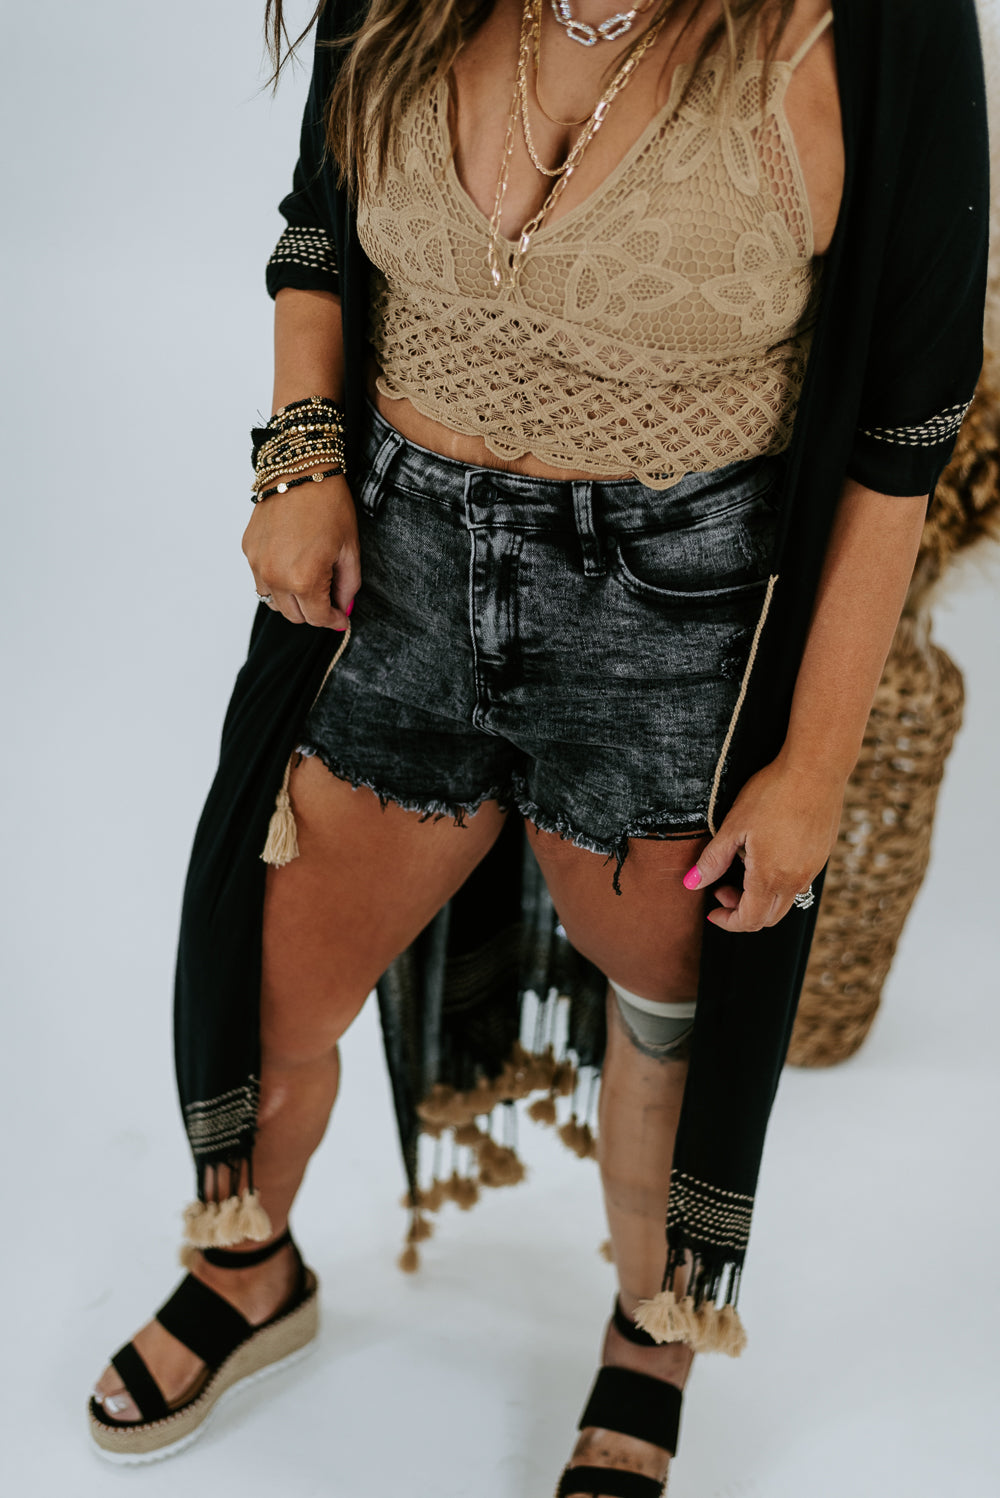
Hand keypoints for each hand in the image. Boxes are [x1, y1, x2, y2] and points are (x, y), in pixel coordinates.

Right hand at [242, 472, 359, 628]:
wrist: (299, 470)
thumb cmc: (329, 506)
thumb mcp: (350, 550)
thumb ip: (348, 587)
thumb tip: (342, 608)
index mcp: (304, 580)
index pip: (318, 619)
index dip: (334, 621)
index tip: (341, 618)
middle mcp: (275, 577)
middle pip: (295, 616)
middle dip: (314, 612)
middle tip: (329, 596)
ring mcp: (257, 564)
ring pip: (274, 602)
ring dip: (292, 599)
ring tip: (308, 579)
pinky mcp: (248, 550)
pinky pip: (261, 579)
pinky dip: (276, 580)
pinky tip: (291, 562)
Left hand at [685, 754, 844, 931]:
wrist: (816, 768)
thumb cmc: (772, 793)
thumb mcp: (734, 826)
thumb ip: (712, 860)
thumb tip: (691, 884)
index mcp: (771, 876)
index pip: (749, 920)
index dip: (727, 921)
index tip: (712, 910)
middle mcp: (797, 880)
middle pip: (768, 918)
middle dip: (741, 911)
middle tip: (722, 888)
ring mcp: (813, 869)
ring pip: (784, 900)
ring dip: (760, 896)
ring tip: (743, 864)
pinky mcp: (822, 855)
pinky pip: (799, 882)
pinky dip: (778, 881)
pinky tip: (766, 852)